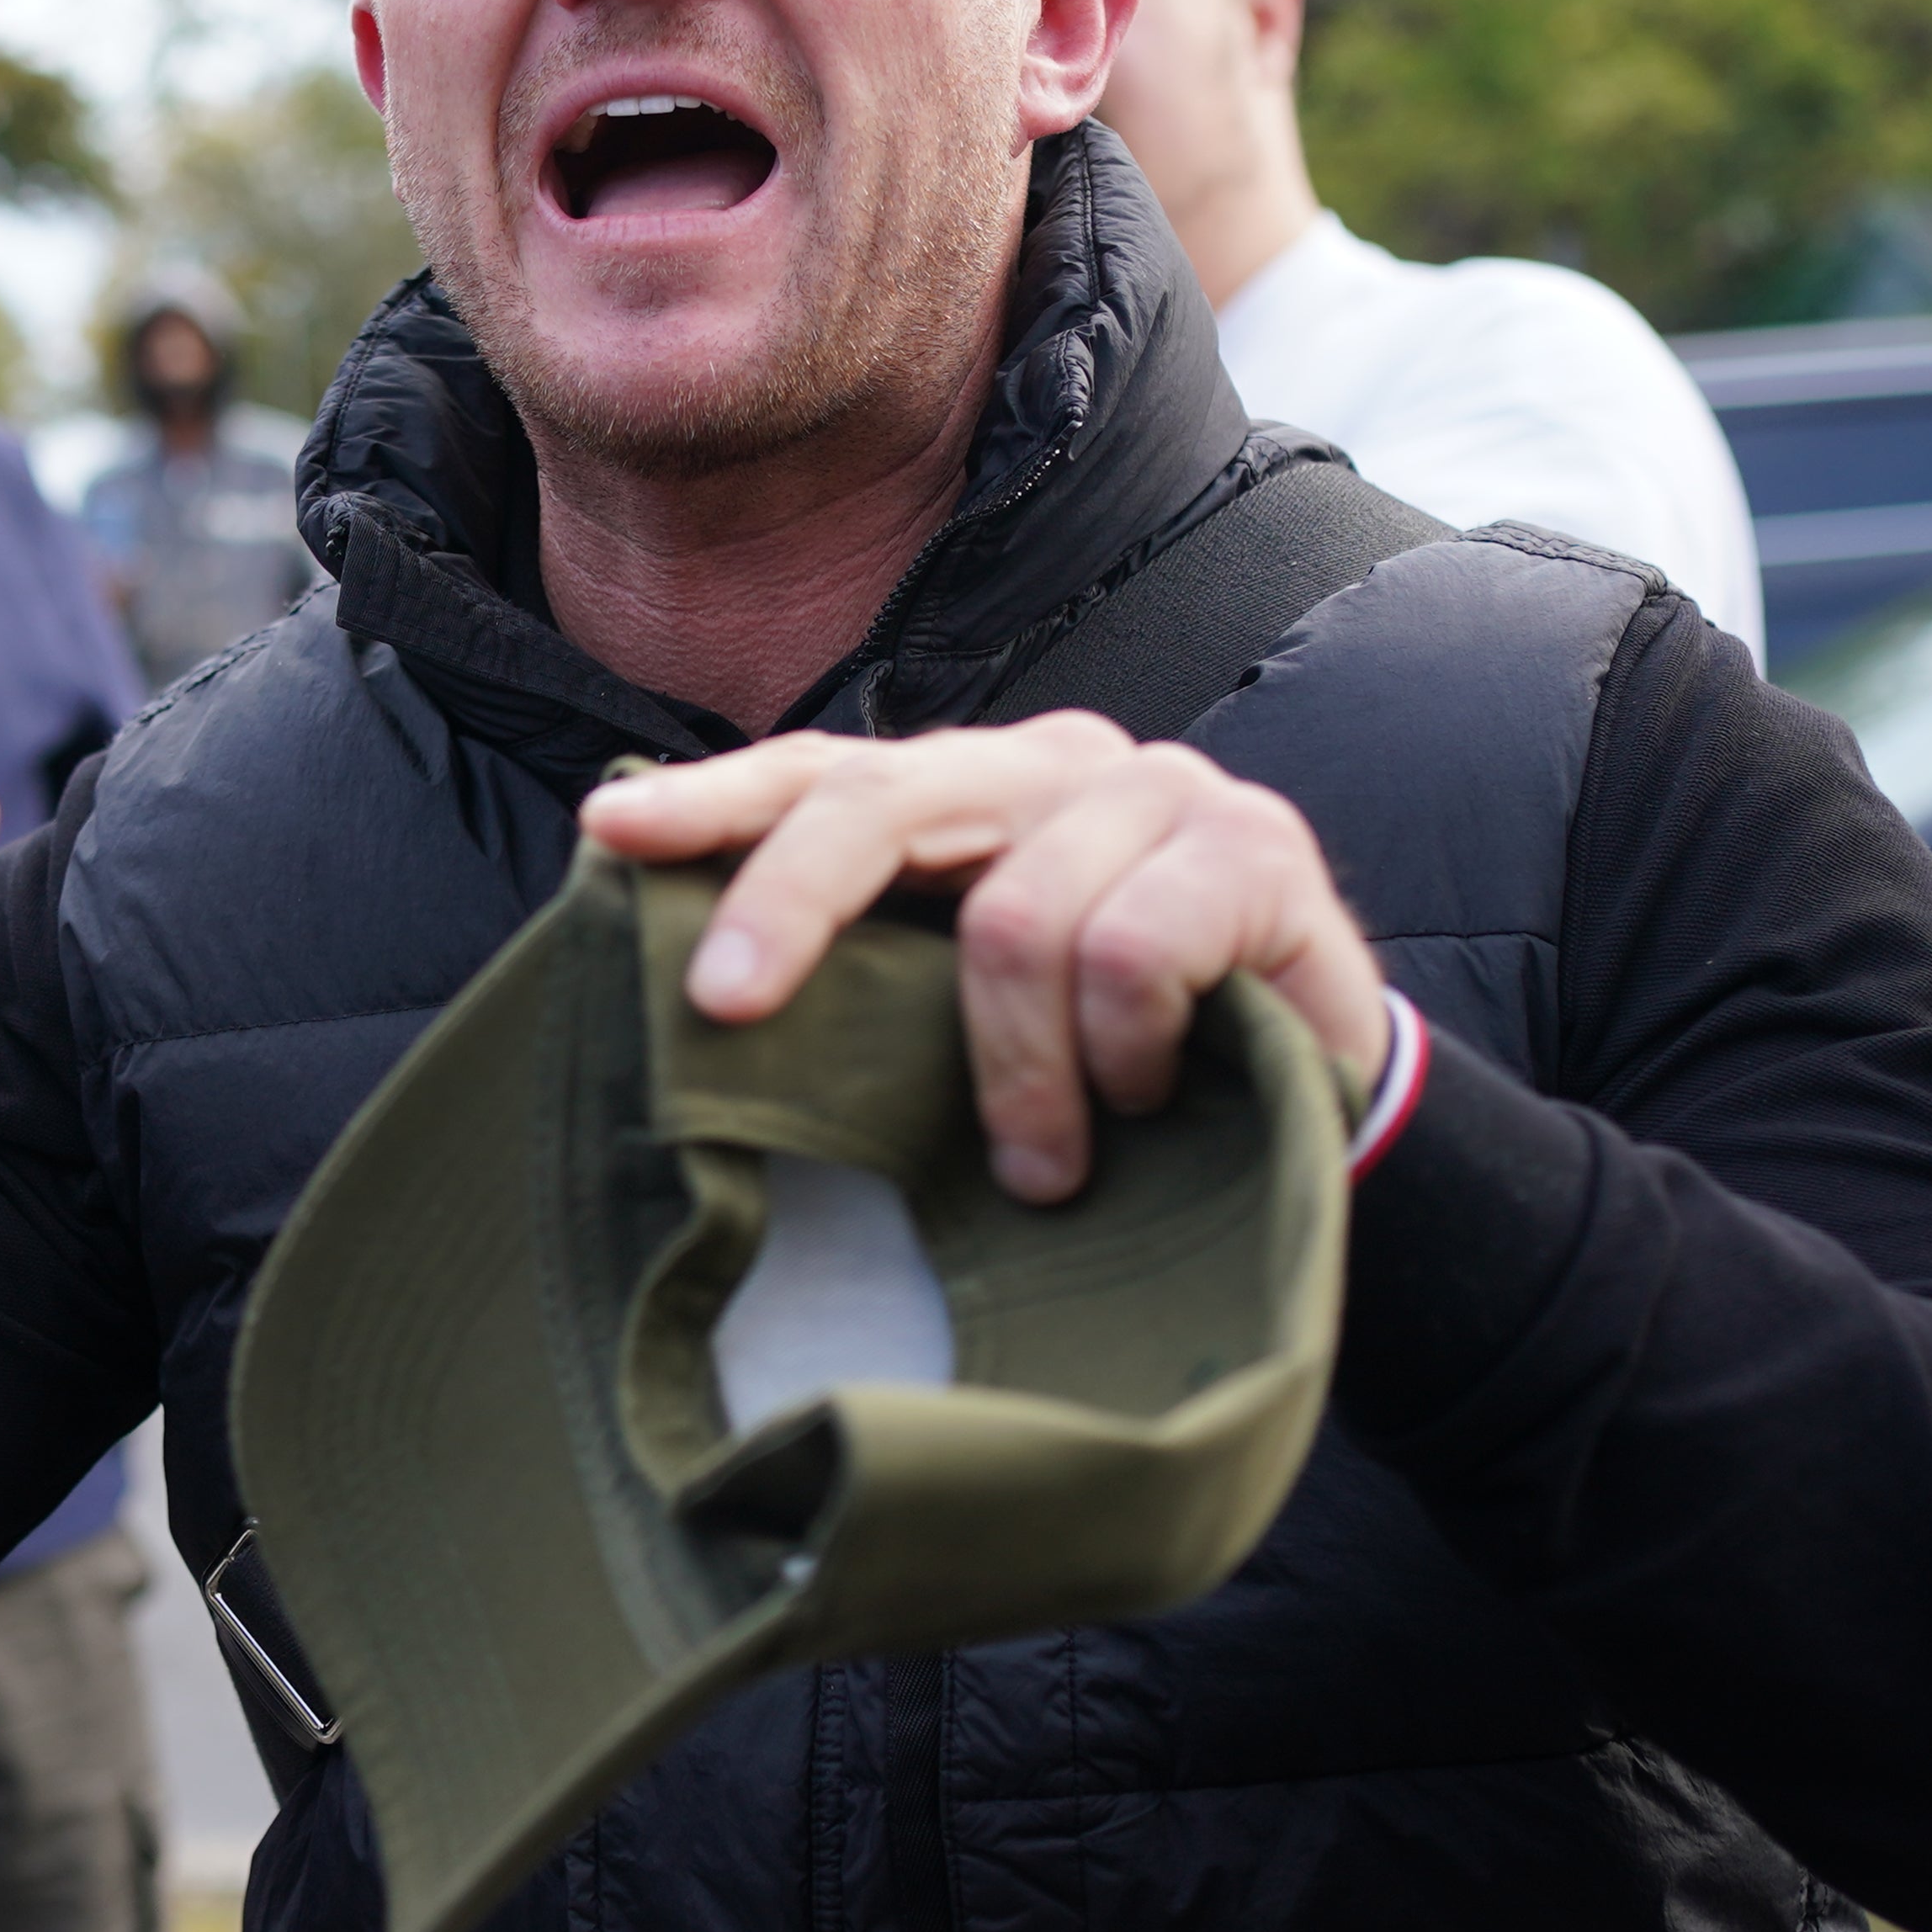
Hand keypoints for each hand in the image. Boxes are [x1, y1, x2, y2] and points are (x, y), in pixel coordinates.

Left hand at [576, 714, 1387, 1204]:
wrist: (1325, 1101)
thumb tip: (700, 999)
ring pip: (1011, 917)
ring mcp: (1162, 792)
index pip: (823, 772)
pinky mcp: (1257, 849)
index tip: (607, 832)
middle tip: (724, 1008)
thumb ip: (880, 973)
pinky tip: (1148, 1099)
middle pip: (884, 803)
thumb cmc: (1120, 1060)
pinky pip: (1130, 951)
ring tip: (1039, 1168)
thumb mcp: (980, 1010)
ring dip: (1015, 1074)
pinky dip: (1118, 1053)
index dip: (715, 800)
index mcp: (976, 788)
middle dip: (790, 903)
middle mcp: (1058, 763)